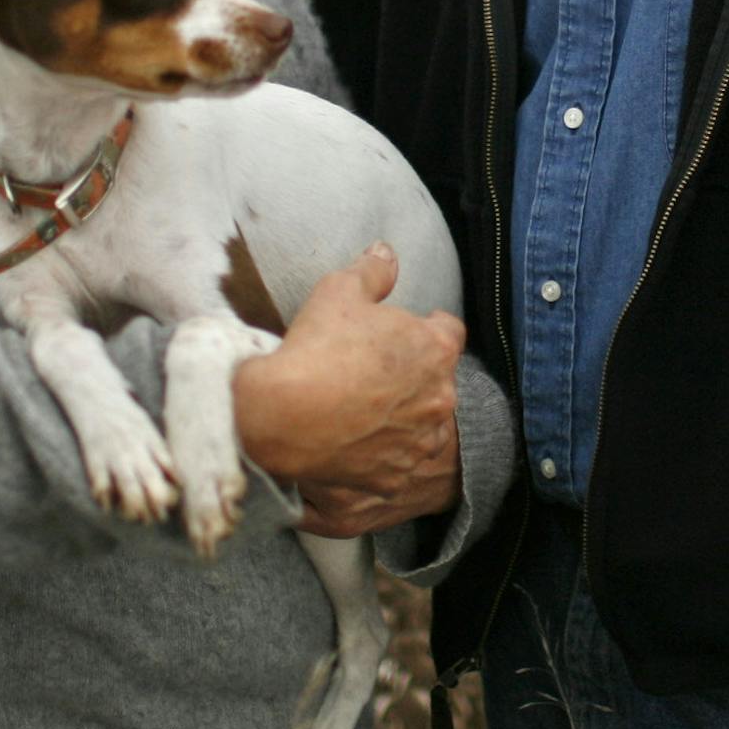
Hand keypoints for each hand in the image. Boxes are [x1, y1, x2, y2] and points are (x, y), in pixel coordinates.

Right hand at [231, 243, 464, 536]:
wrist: (279, 416)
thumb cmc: (313, 348)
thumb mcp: (338, 292)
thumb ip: (372, 271)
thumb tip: (386, 252)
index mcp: (433, 350)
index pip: (449, 332)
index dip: (428, 328)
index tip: (406, 332)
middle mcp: (439, 399)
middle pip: (436, 380)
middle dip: (413, 374)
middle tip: (374, 370)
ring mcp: (418, 443)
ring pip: (421, 424)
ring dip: (403, 416)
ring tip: (364, 409)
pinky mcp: (396, 477)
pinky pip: (396, 461)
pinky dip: (382, 452)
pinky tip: (354, 441)